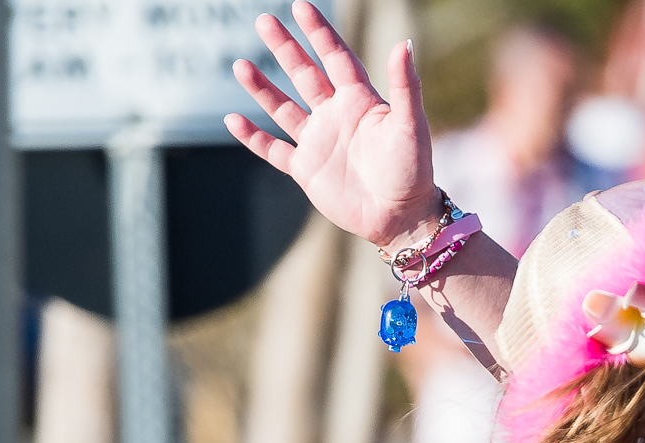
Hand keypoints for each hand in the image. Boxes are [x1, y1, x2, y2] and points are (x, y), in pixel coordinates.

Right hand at [227, 3, 437, 246]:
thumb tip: (404, 43)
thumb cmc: (413, 172)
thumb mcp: (411, 125)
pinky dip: (253, 138)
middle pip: (305, 74)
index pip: (335, 58)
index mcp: (360, 101)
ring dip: (262, 88)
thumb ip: (405, 85)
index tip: (300, 6)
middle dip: (285, 48)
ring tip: (239, 65)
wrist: (402, 219)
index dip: (318, 32)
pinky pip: (274, 150)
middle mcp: (336, 116)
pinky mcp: (307, 170)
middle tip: (263, 20)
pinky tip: (232, 120)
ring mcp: (319, 142)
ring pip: (283, 108)